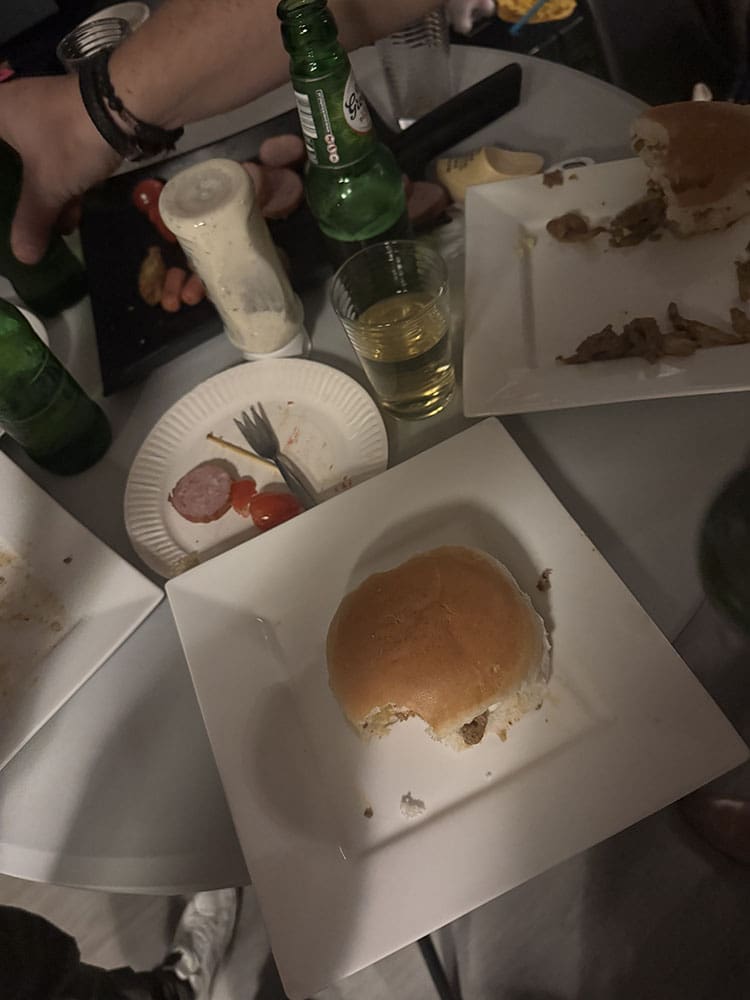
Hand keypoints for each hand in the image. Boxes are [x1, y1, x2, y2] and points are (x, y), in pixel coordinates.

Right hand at [0, 74, 120, 263]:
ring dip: (45, 197)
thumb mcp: (47, 186)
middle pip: (10, 160)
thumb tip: (23, 257)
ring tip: (50, 231)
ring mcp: (46, 115)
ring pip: (36, 162)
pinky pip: (59, 159)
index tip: (3, 205)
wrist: (124, 107)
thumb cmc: (69, 140)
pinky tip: (71, 215)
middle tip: (23, 225)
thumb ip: (32, 220)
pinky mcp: (73, 123)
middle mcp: (15, 108)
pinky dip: (64, 186)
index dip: (0, 184)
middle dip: (19, 196)